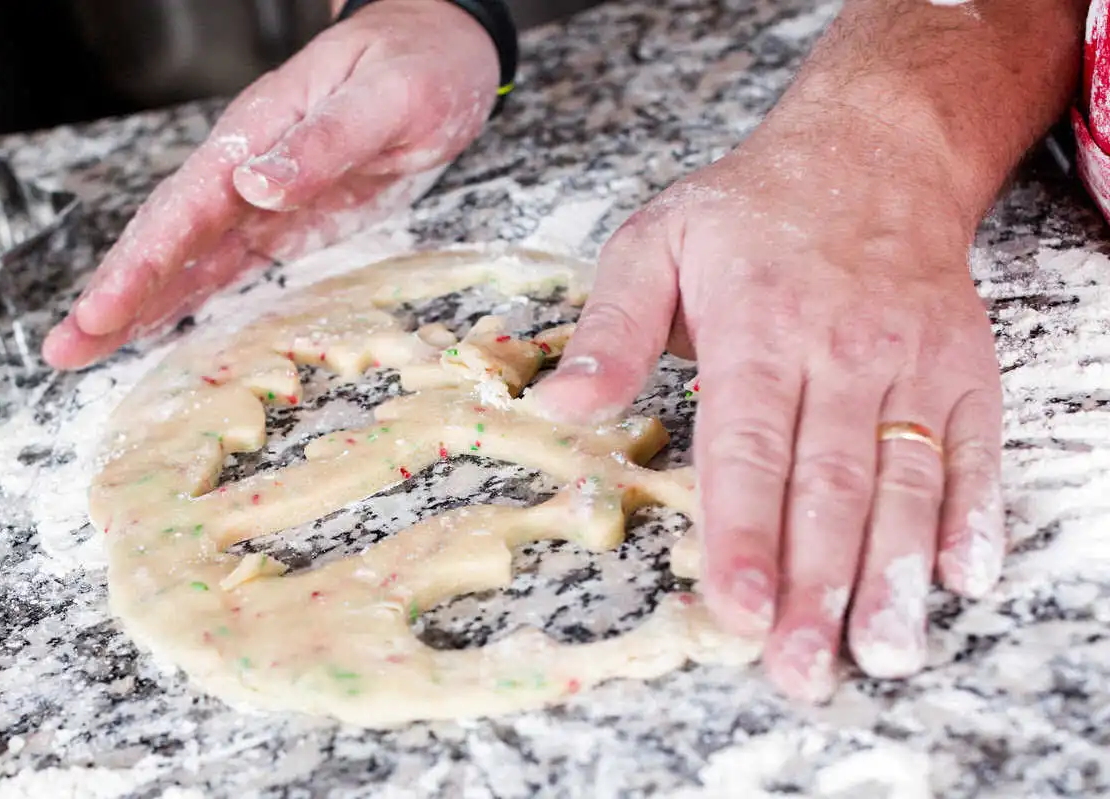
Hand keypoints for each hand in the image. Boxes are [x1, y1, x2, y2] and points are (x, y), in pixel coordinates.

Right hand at [44, 0, 499, 368]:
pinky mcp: (281, 224)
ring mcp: (256, 200)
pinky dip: (181, 298)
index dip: (141, 264)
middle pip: (163, 237)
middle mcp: (241, 169)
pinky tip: (145, 327)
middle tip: (63, 349)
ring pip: (181, 258)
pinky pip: (221, 265)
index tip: (102, 310)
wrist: (437, 54)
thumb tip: (255, 183)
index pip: (183, 207)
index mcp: (255, 133)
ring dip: (133, 305)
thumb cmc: (416, 65)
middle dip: (112, 295)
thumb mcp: (385, 98)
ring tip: (79, 351)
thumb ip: (323, 143)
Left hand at [531, 110, 1003, 701]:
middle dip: (814, 586)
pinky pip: (974, 451)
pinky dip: (973, 516)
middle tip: (799, 669)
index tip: (732, 608)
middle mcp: (842, 354)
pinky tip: (962, 578)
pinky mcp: (963, 372)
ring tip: (882, 650)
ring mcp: (911, 366)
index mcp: (757, 328)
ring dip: (894, 574)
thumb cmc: (748, 212)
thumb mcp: (655, 243)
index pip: (748, 449)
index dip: (741, 534)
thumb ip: (611, 329)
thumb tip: (556, 403)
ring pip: (905, 482)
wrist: (873, 153)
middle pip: (828, 488)